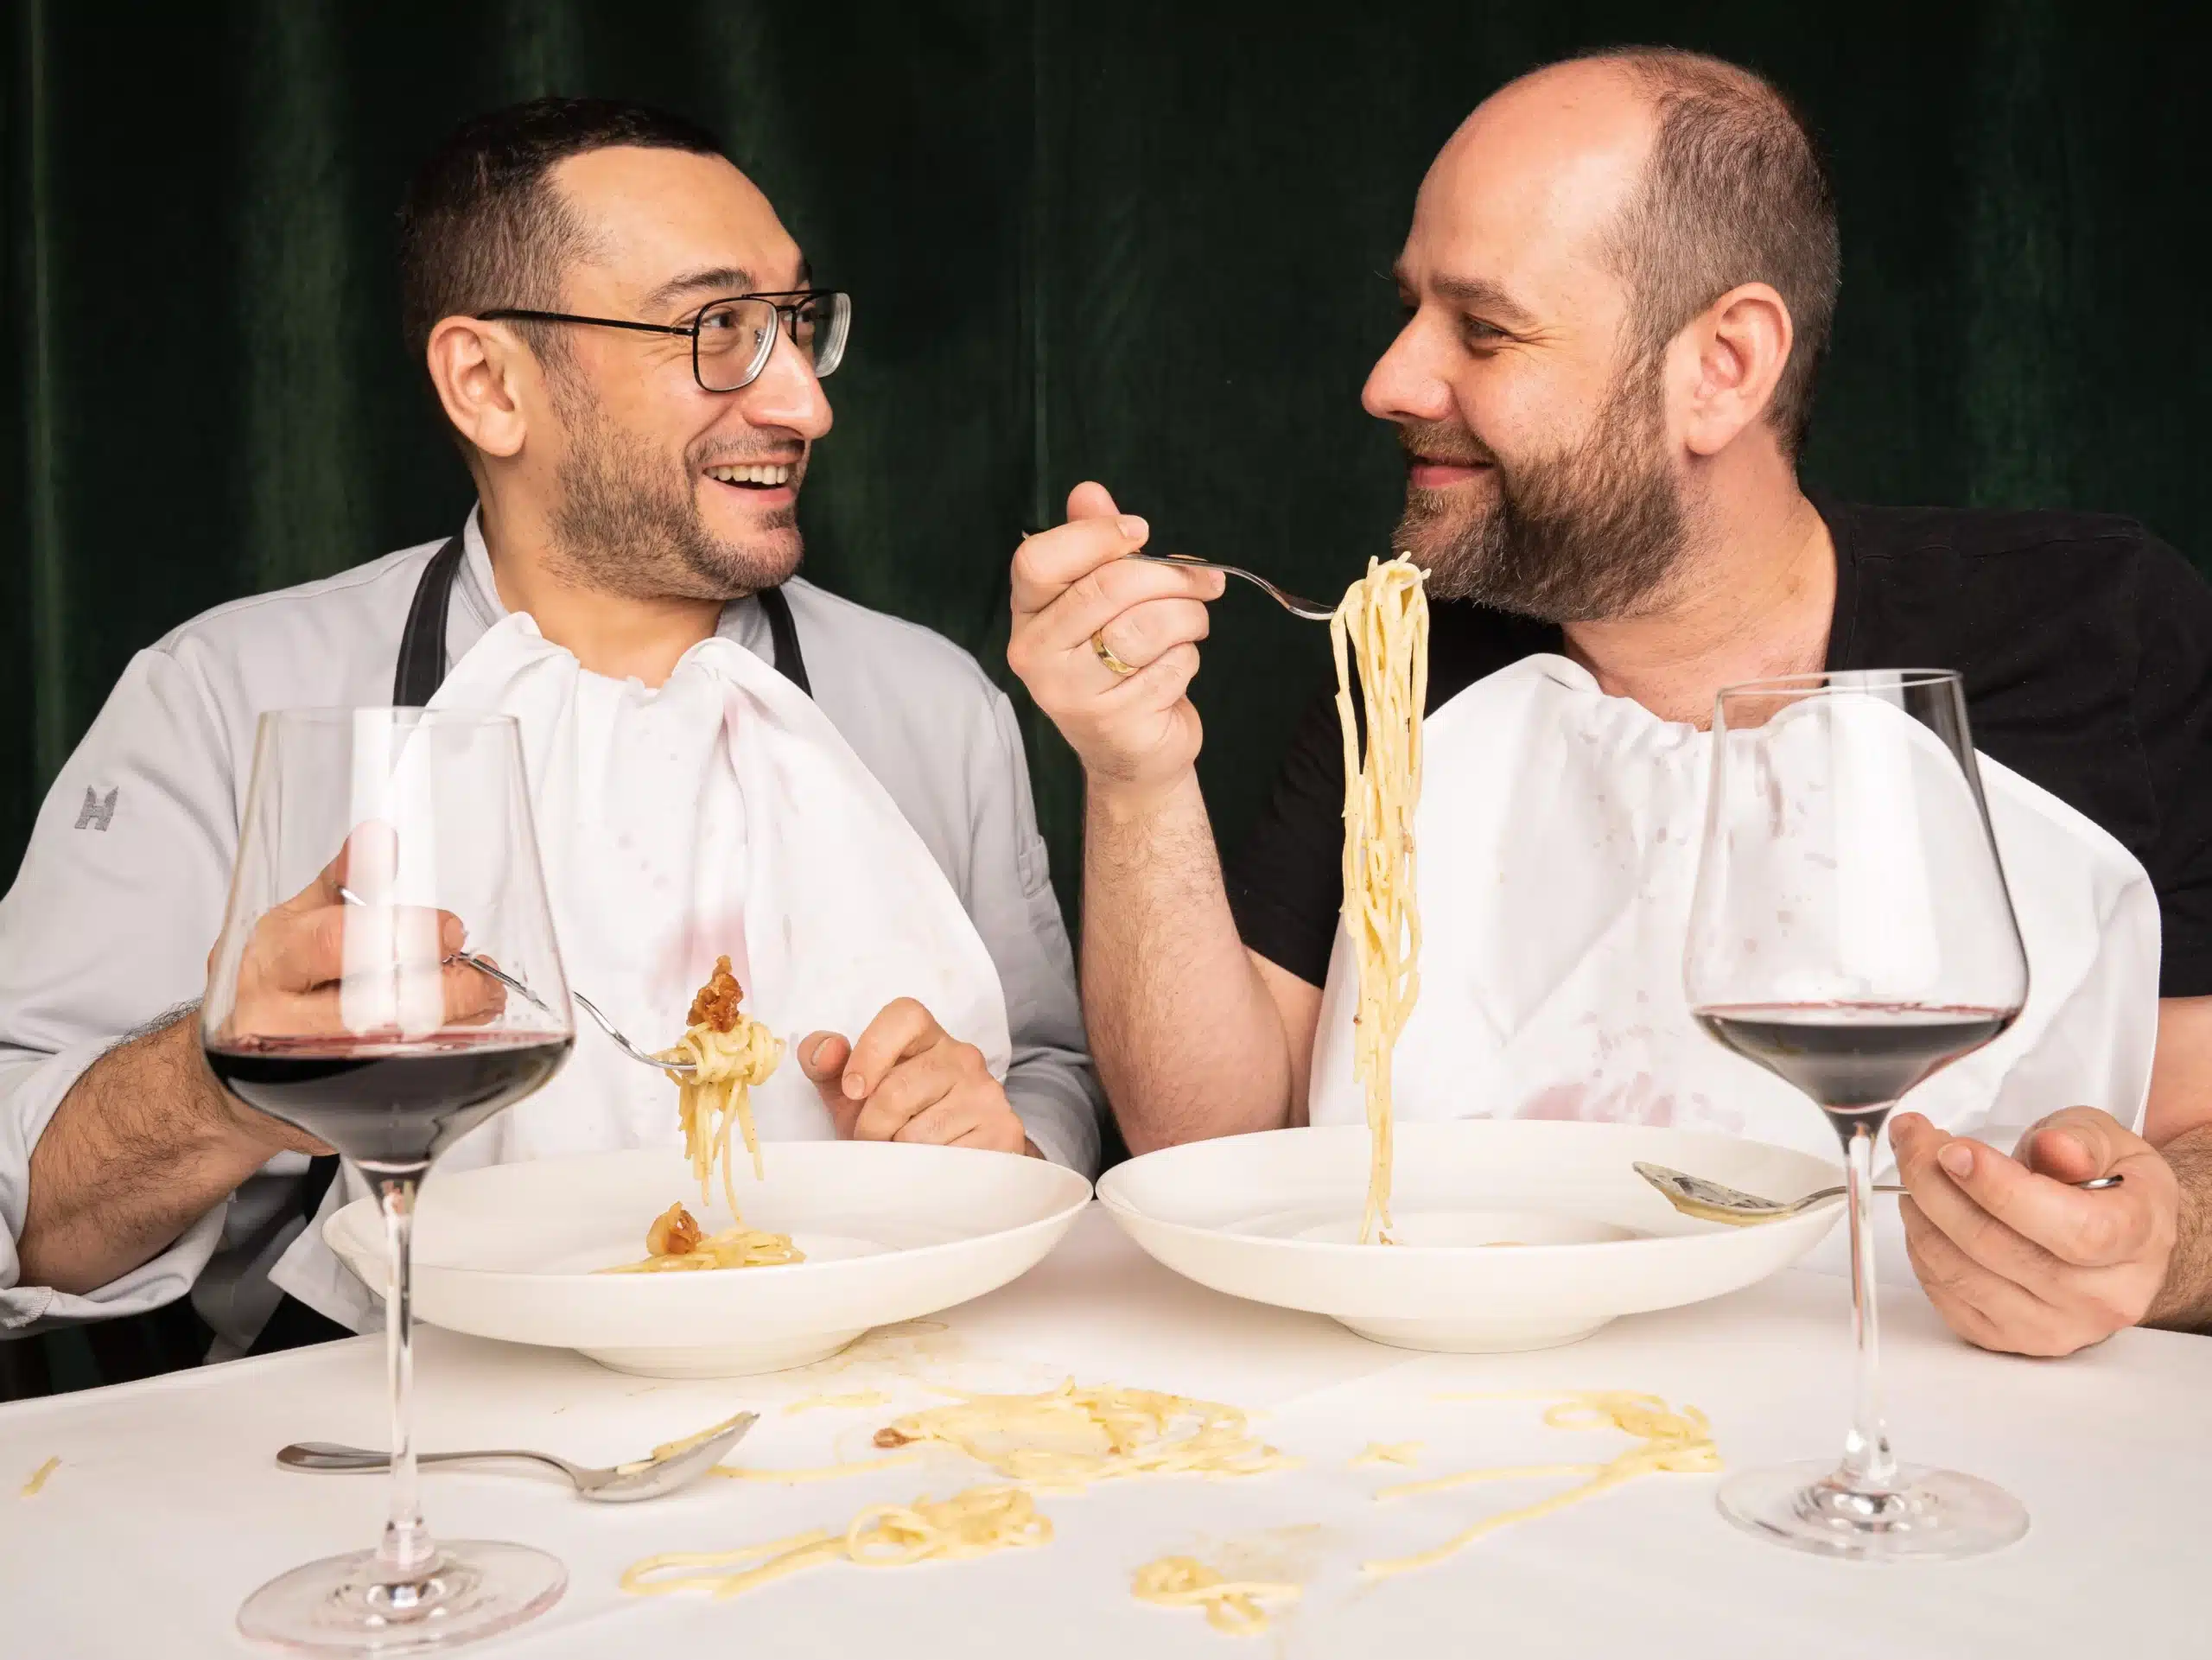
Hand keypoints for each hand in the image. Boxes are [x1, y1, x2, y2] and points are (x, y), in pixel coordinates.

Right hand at [213, 827, 502, 1150]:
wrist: (225, 1079)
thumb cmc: (274, 990)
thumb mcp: (294, 924)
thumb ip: (341, 885)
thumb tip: (377, 838)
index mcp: (272, 957)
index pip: (333, 940)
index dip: (403, 934)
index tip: (452, 930)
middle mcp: (277, 1017)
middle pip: (372, 1007)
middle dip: (446, 991)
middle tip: (482, 977)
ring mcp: (300, 1070)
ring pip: (391, 1051)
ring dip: (456, 1026)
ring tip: (484, 1001)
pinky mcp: (325, 1107)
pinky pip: (395, 1086)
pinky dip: (441, 1060)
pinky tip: (463, 1039)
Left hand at [798, 999, 1032, 1154]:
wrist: (953, 1162)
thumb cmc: (895, 1119)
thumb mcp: (852, 1092)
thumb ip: (825, 1063)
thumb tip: (827, 1051)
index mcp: (926, 1035)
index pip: (904, 1016)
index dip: (870, 1051)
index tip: (852, 1091)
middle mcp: (963, 1056)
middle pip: (899, 1088)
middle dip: (872, 1125)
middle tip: (875, 1140)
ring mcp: (987, 1093)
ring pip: (919, 1133)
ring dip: (898, 1154)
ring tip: (902, 1154)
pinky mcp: (1004, 1131)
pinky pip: (946, 1160)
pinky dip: (926, 1173)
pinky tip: (929, 1167)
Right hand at [1005, 481, 1225, 799]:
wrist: (1131, 752)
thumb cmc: (1116, 663)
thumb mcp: (1101, 600)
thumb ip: (1093, 544)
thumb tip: (1089, 491)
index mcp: (1027, 615)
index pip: (1039, 560)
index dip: (1096, 536)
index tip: (1140, 532)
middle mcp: (1035, 655)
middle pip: (1108, 587)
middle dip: (1171, 576)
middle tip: (1205, 581)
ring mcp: (1070, 693)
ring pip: (1147, 626)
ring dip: (1188, 618)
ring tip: (1192, 624)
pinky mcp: (1114, 722)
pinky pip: (1169, 666)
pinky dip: (1188, 659)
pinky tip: (1176, 668)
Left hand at [1889, 1107, 2178, 1356]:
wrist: (2112, 1239)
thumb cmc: (2109, 1186)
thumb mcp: (2109, 1141)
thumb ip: (2081, 1138)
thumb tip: (2055, 1147)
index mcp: (2137, 1240)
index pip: (2072, 1230)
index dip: (2001, 1189)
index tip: (1954, 1150)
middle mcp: (2102, 1297)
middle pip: (1997, 1246)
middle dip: (1936, 1184)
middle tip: (1913, 1139)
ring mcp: (2054, 1327)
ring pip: (1961, 1273)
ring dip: (1920, 1213)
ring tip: (1916, 1169)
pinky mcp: (2008, 1339)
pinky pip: (1946, 1296)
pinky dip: (1920, 1248)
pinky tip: (1924, 1213)